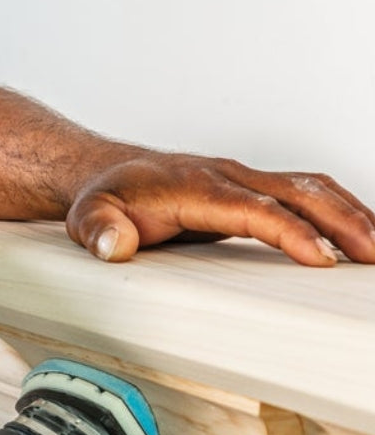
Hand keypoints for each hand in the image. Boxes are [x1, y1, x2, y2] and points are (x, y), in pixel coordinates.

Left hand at [65, 153, 374, 266]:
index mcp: (196, 187)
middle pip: (297, 191)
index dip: (290, 233)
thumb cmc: (103, 199)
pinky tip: (350, 233)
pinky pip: (300, 194)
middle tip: (372, 255)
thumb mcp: (88, 218)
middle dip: (341, 221)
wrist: (106, 175)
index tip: (320, 259)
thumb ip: (98, 232)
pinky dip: (333, 210)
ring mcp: (240, 180)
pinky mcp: (246, 191)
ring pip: (308, 187)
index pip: (255, 209)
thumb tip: (115, 246)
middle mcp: (226, 177)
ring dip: (348, 213)